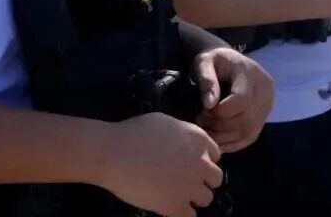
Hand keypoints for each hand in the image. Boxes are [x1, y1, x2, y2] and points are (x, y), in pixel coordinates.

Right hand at [101, 112, 222, 216]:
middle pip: (216, 179)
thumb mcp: (165, 123)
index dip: (202, 159)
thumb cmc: (134, 132)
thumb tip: (185, 146)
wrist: (114, 153)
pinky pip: (190, 216)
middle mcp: (201, 164)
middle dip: (202, 179)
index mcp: (199, 141)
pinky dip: (180, 212)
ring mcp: (190, 187)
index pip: (215, 155)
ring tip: (174, 193)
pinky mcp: (176, 207)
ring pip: (206, 199)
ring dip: (192, 197)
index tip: (189, 163)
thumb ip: (183, 136)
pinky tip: (167, 205)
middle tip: (183, 180)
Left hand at [193, 47, 273, 152]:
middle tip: (201, 122)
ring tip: (206, 130)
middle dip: (220, 126)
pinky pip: (250, 137)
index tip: (202, 110)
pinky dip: (231, 143)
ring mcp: (267, 106)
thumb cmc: (213, 60)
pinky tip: (216, 140)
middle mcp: (266, 91)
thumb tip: (209, 104)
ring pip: (249, 132)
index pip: (242, 101)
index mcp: (252, 74)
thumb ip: (207, 80)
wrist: (227, 62)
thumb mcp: (204, 62)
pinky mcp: (263, 117)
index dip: (220, 111)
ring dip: (224, 138)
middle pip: (246, 120)